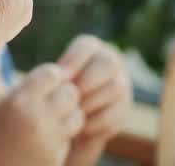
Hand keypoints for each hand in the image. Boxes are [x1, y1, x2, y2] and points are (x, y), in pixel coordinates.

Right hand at [0, 63, 83, 165]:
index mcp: (18, 102)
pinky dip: (58, 142)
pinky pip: (67, 143)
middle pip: (71, 94)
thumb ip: (25, 94)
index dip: (48, 78)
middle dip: (62, 96)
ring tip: (43, 124)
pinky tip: (36, 148)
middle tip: (47, 104)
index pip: (52, 74)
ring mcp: (49, 144)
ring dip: (66, 118)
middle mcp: (37, 120)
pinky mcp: (54, 162)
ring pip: (76, 118)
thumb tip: (58, 78)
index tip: (39, 85)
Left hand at [58, 34, 132, 162]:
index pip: (86, 46)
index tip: (60, 77)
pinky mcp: (124, 108)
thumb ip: (55, 75)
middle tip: (71, 96)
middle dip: (88, 80)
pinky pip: (117, 112)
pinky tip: (80, 128)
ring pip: (115, 87)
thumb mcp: (50, 82)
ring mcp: (121, 84)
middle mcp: (109, 62)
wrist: (65, 124)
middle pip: (109, 62)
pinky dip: (96, 122)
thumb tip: (59, 74)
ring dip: (90, 102)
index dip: (73, 60)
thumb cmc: (52, 96)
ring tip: (71, 113)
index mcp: (89, 49)